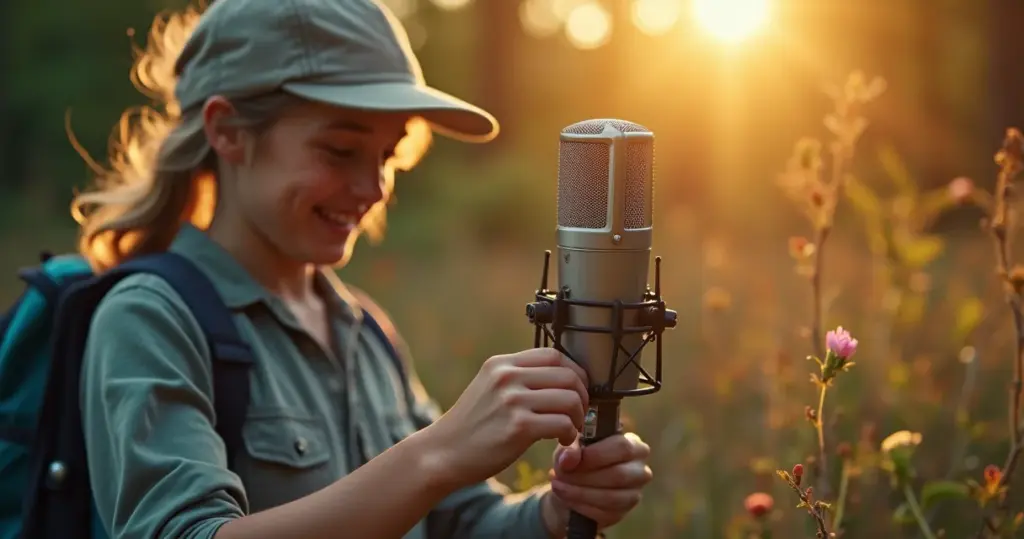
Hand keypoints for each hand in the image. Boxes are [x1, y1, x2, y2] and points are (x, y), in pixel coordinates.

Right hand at [425, 348, 589, 487]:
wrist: (442, 453)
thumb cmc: (471, 426)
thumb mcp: (489, 388)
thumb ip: (518, 378)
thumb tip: (561, 378)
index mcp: (501, 364)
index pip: (554, 354)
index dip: (575, 372)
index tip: (577, 390)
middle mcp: (507, 377)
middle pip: (568, 375)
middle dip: (582, 396)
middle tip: (578, 413)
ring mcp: (512, 401)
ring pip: (570, 399)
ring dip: (578, 417)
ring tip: (570, 429)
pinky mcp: (518, 427)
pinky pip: (562, 424)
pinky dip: (570, 434)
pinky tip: (562, 441)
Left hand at [541, 432, 652, 535]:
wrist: (570, 487)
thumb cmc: (576, 459)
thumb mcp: (569, 448)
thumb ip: (569, 449)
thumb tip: (569, 458)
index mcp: (633, 444)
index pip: (622, 447)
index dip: (595, 454)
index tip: (570, 459)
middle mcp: (640, 469)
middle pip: (619, 475)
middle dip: (585, 476)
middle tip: (560, 475)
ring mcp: (634, 493)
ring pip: (611, 497)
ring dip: (579, 493)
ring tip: (558, 486)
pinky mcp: (622, 513)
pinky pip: (602, 513)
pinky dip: (579, 505)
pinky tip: (565, 497)